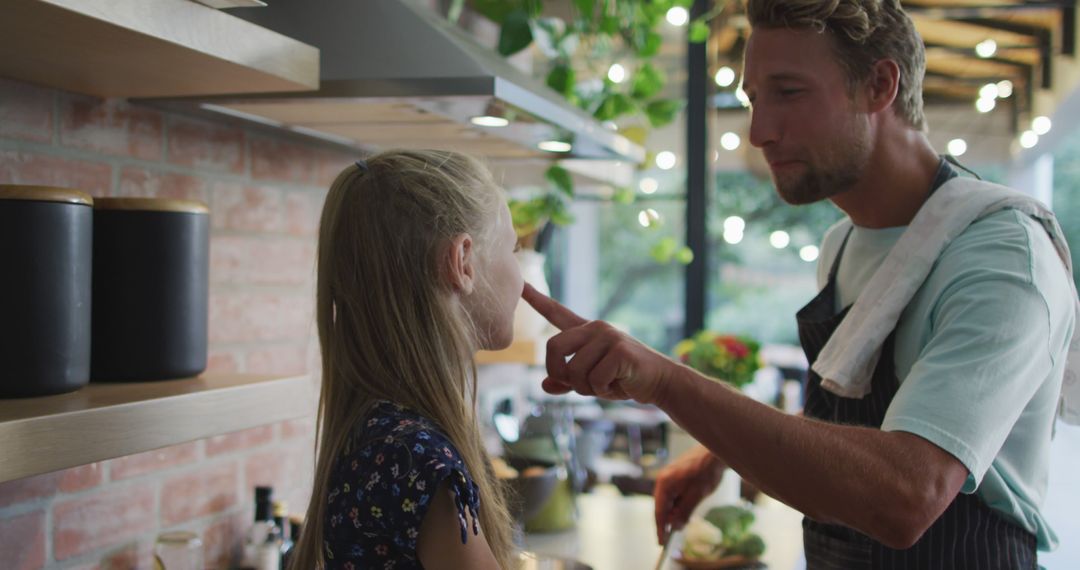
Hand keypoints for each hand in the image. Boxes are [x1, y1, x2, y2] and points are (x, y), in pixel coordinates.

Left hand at [521, 283, 678, 404]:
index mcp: (585, 331)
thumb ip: (567, 381)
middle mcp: (595, 328)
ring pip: (574, 371)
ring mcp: (608, 336)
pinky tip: (619, 384)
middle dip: (559, 373)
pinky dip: (603, 390)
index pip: (556, 311)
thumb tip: (544, 385)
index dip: (536, 298)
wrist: (660, 382)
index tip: (520, 284)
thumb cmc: (623, 379)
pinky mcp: (619, 350)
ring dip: (587, 388)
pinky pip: (594, 379)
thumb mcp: (591, 381)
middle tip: (578, 385)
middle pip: (553, 346)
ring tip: (607, 384)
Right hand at [653, 446, 726, 543]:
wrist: (715, 452)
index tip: (661, 542)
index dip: (660, 528)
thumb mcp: (696, 496)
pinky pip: (674, 493)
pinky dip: (679, 503)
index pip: (659, 511)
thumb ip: (684, 512)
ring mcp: (669, 476)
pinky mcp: (676, 475)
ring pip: (669, 500)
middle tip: (677, 531)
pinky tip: (689, 505)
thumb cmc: (706, 472)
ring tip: (686, 518)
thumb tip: (675, 527)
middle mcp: (663, 479)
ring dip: (676, 511)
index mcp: (664, 484)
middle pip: (662, 506)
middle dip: (669, 520)